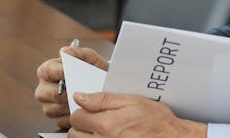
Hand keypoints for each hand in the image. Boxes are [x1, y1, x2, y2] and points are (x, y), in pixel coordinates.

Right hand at [35, 46, 109, 129]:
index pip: (46, 71)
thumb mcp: (90, 58)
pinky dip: (72, 117)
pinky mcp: (58, 119)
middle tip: (75, 90)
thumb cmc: (95, 71)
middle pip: (44, 93)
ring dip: (68, 105)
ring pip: (52, 109)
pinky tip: (82, 111)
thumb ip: (79, 52)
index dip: (57, 72)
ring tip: (82, 101)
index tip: (68, 72)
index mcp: (48, 71)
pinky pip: (61, 121)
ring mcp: (50, 105)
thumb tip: (64, 50)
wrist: (106, 87)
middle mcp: (45, 89)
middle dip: (62, 92)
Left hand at [70, 92, 205, 137]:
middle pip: (74, 134)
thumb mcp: (132, 101)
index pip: (76, 117)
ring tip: (103, 132)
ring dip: (87, 137)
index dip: (83, 111)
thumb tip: (80, 97)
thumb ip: (103, 99)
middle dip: (82, 126)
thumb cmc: (156, 122)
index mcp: (106, 124)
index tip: (91, 111)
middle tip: (96, 122)